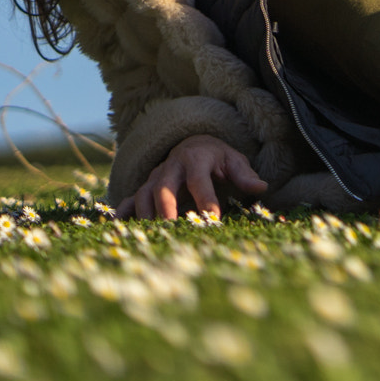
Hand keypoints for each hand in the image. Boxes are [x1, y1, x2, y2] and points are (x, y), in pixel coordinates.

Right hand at [114, 133, 266, 219]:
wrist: (193, 145)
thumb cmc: (217, 158)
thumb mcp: (234, 161)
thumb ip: (244, 175)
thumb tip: (261, 187)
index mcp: (196, 159)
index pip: (199, 180)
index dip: (205, 199)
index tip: (213, 219)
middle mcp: (172, 166)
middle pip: (164, 185)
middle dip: (166, 207)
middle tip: (173, 229)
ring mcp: (156, 177)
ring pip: (144, 194)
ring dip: (146, 214)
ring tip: (152, 235)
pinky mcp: (146, 187)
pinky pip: (131, 199)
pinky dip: (124, 211)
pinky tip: (118, 226)